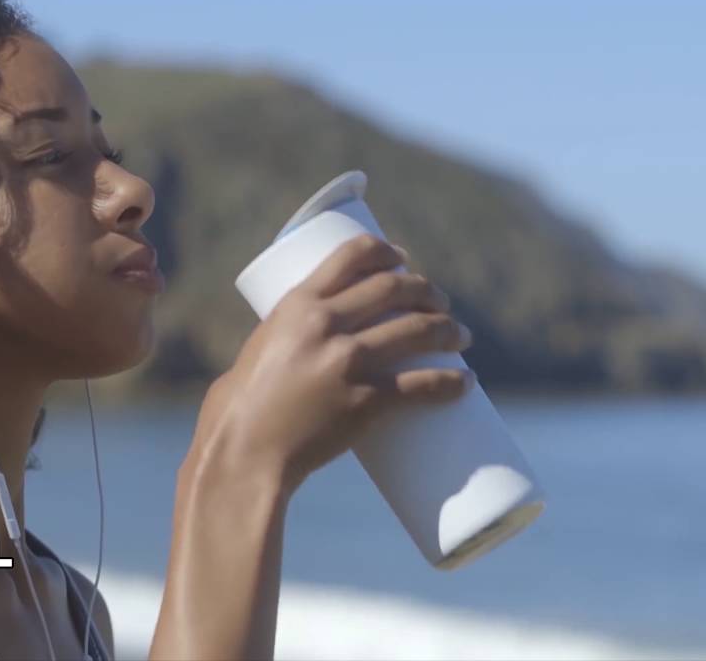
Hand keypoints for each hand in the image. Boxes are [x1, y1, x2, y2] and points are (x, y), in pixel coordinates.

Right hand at [190, 234, 474, 493]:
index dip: (386, 252)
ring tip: (461, 337)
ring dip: (448, 330)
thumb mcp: (261, 350)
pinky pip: (422, 386)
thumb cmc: (240, 407)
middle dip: (427, 291)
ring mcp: (347, 363)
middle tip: (440, 304)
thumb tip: (319, 342)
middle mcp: (325, 325)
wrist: (242, 452)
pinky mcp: (364, 402)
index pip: (352, 255)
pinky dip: (451, 383)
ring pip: (417, 332)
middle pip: (394, 288)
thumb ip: (292, 339)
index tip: (403, 259)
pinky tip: (465, 383)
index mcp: (297, 304)